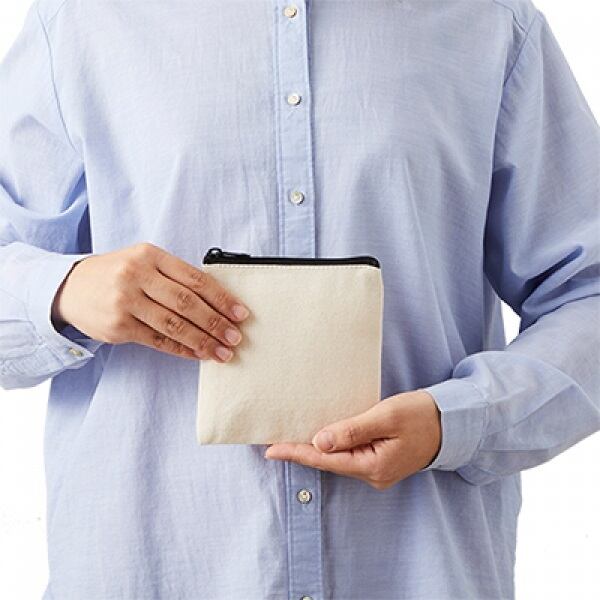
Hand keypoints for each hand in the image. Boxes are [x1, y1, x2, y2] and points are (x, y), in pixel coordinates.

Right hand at [50, 242, 250, 361]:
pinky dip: (182, 349)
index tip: (241, 313)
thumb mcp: (144, 262)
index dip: (222, 298)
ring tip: (222, 352)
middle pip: (187, 303)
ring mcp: (126, 302)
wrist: (70, 288)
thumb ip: (176, 276)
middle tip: (236, 337)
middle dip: (216, 323)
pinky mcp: (118, 327)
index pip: (195, 279)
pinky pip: (158, 341)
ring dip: (203, 341)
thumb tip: (219, 301)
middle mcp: (137, 276)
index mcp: (150, 255)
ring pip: (174, 325)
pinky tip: (198, 354)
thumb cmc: (117, 273)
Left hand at [264, 389, 441, 489]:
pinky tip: (321, 439)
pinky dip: (332, 448)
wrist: (452, 423)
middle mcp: (373, 474)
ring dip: (315, 450)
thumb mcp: (386, 417)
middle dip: (300, 452)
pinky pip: (349, 456)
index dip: (296, 452)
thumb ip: (352, 430)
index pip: (325, 460)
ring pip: (338, 460)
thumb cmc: (421, 415)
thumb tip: (319, 442)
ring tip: (290, 439)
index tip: (271, 450)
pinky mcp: (380, 462)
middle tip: (273, 444)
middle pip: (329, 463)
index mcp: (373, 466)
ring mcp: (377, 470)